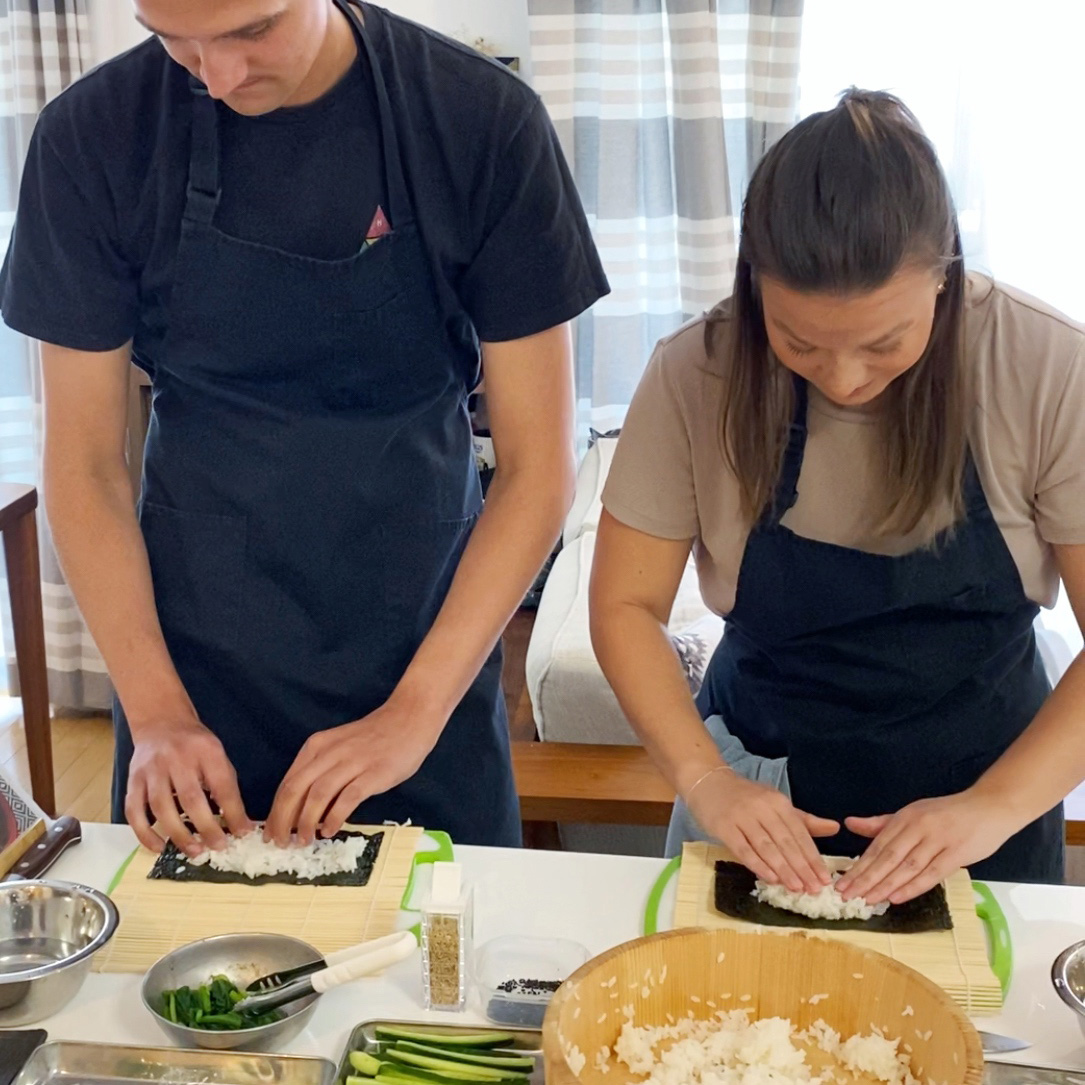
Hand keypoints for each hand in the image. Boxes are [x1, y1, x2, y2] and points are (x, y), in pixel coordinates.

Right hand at [125, 714, 251, 855]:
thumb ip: (225, 785)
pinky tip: (159, 847)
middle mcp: (177, 758)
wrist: (161, 723)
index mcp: (205, 750)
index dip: (233, 811)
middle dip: (206, 827)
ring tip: (195, 851)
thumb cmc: (194, 745)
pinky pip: (134, 811)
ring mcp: (151, 770)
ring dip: (179, 834)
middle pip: (191, 798)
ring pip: (162, 807)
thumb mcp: (217, 755)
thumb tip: (240, 823)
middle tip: (218, 847)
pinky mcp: (132, 781)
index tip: (242, 832)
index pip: (222, 784)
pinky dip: (145, 833)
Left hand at [264, 700, 443, 845]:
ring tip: (304, 841)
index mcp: (317, 746)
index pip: (288, 783)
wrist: (408, 719)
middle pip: (296, 789)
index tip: (271, 834)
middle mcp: (330, 753)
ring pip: (318, 795)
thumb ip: (321, 771)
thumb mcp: (338, 747)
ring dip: (306, 822)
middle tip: (281, 843)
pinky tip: (330, 831)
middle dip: (283, 820)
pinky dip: (335, 817)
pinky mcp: (373, 773)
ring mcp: (352, 762)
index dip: (275, 812)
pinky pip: (348, 798)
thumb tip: (301, 809)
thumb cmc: (374, 737)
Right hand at [688, 768, 839, 893]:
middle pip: (786, 842)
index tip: (825, 879)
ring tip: (797, 888)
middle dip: (802, 867)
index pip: (800, 833)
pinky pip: (743, 849)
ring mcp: (742, 817)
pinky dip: (758, 865)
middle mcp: (762, 809)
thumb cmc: (745, 796)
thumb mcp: (775, 802)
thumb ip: (803, 819)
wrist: (708, 781)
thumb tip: (835, 828)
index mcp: (778, 802)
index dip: (813, 857)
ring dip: (783, 869)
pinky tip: (770, 878)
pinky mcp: (724, 827)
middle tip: (815, 889)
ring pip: (767, 847)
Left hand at [835, 789, 1015, 904]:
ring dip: (885, 884)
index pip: (877, 845)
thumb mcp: (912, 813)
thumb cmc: (948, 813)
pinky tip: (896, 897)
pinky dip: (913, 886)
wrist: (989, 807)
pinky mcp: (957, 853)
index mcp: (905, 817)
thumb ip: (882, 823)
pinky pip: (932, 873)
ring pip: (907, 866)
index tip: (842, 882)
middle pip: (888, 857)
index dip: (859, 865)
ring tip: (867, 899)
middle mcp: (918, 827)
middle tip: (846, 894)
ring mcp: (938, 840)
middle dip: (866, 877)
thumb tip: (849, 823)